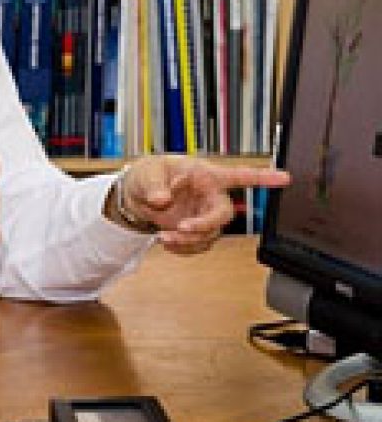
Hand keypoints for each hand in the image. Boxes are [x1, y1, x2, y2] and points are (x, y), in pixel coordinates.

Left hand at [114, 155, 289, 253]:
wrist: (135, 196)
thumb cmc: (148, 175)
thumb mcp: (147, 174)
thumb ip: (154, 186)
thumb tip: (162, 199)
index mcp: (205, 175)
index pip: (238, 176)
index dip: (263, 178)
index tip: (285, 178)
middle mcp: (210, 196)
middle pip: (224, 214)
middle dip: (205, 225)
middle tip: (182, 228)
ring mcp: (204, 216)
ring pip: (210, 234)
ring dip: (188, 240)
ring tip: (164, 236)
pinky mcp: (196, 232)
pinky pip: (198, 245)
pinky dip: (182, 248)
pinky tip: (167, 242)